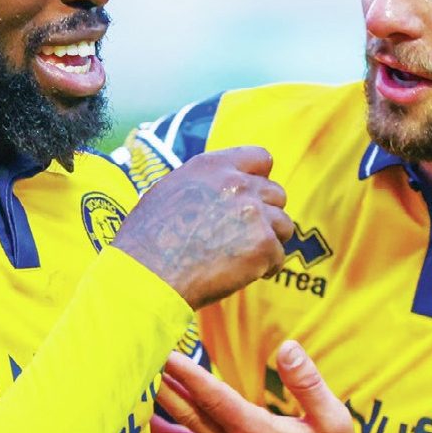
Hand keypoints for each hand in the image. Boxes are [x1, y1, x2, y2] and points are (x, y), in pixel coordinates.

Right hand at [113, 146, 290, 309]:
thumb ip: (205, 185)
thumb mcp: (169, 191)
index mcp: (213, 167)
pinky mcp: (264, 245)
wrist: (148, 274)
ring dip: (268, 241)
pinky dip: (264, 268)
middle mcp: (238, 184)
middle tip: (245, 237)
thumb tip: (220, 191)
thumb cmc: (148, 240)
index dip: (260, 179)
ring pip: (284, 225)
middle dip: (266, 215)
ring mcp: (254, 214)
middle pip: (276, 193)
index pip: (261, 158)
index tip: (253, 197)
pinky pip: (278, 256)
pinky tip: (242, 274)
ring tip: (243, 258)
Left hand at [151, 340, 359, 432]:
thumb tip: (288, 347)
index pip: (213, 399)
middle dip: (162, 386)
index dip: (189, 375)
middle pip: (185, 414)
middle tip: (141, 361)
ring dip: (152, 417)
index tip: (168, 354)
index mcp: (254, 432)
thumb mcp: (333, 420)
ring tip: (130, 395)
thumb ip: (308, 382)